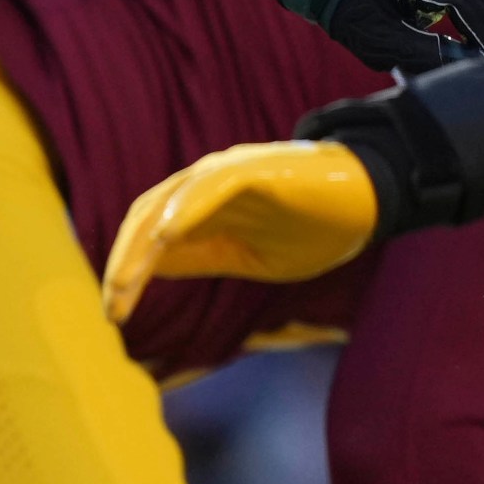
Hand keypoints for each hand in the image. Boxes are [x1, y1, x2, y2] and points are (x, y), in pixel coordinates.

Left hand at [101, 141, 378, 323]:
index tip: (114, 314)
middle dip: (124, 264)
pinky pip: (211, 187)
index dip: (127, 273)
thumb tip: (152, 268)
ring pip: (168, 203)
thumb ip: (200, 257)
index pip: (148, 237)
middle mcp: (203, 186)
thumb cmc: (311, 228)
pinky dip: (185, 210)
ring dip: (142, 244)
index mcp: (200, 208)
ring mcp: (226, 173)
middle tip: (112, 307)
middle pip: (147, 219)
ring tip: (125, 282)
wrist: (370, 200)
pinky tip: (164, 236)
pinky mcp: (254, 169)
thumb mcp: (246, 257)